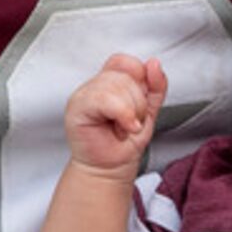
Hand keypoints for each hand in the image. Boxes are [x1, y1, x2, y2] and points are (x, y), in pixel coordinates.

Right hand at [63, 55, 166, 174]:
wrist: (110, 169)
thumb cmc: (124, 143)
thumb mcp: (148, 110)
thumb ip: (155, 86)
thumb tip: (154, 63)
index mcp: (109, 82)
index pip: (124, 62)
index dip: (139, 75)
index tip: (143, 98)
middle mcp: (94, 86)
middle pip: (124, 76)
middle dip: (138, 103)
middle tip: (133, 122)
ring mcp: (83, 95)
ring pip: (115, 86)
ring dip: (130, 111)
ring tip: (124, 127)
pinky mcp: (76, 108)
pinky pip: (103, 98)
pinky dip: (121, 114)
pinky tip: (122, 128)